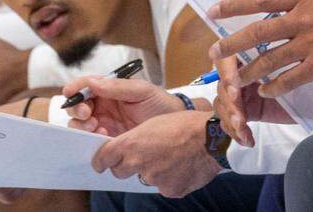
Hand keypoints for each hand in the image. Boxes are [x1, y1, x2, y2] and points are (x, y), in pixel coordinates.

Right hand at [64, 76, 185, 135]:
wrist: (175, 127)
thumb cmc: (160, 104)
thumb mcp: (142, 91)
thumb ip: (118, 87)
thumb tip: (93, 82)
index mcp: (109, 89)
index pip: (86, 86)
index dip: (75, 88)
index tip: (70, 93)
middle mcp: (103, 106)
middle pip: (77, 106)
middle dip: (77, 109)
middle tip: (86, 114)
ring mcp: (104, 123)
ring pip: (80, 124)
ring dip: (82, 125)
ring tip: (96, 126)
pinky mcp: (108, 140)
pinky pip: (91, 140)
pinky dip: (91, 139)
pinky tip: (103, 136)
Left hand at [91, 110, 219, 197]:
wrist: (210, 138)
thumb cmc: (185, 124)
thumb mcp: (154, 122)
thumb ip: (135, 138)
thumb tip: (125, 151)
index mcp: (132, 144)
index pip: (103, 158)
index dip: (101, 160)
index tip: (101, 162)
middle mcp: (138, 163)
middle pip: (121, 171)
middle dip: (127, 165)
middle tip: (144, 154)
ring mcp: (154, 179)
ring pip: (145, 177)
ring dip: (154, 170)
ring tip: (172, 156)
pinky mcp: (169, 190)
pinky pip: (164, 186)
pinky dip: (170, 178)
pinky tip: (181, 166)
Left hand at [207, 0, 312, 96]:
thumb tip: (297, 5)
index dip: (235, 4)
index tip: (214, 10)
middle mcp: (306, 17)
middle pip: (258, 31)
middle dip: (232, 43)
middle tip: (213, 52)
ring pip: (270, 58)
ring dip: (249, 71)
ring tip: (235, 80)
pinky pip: (291, 78)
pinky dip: (276, 86)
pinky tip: (267, 91)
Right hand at [212, 55, 292, 146]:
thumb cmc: (308, 79)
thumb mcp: (296, 74)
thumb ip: (279, 71)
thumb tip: (261, 68)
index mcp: (251, 55)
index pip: (227, 59)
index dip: (226, 75)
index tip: (235, 91)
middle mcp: (242, 72)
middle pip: (222, 85)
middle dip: (229, 103)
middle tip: (240, 118)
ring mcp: (242, 93)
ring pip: (221, 104)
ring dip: (230, 119)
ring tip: (244, 130)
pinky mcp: (246, 111)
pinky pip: (230, 122)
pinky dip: (236, 132)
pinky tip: (248, 140)